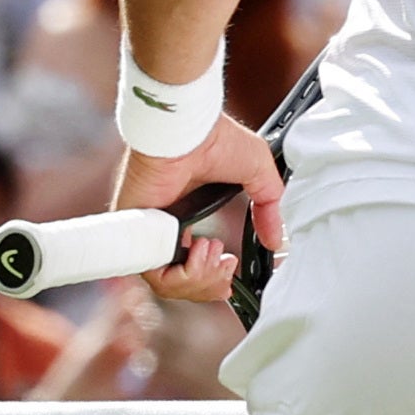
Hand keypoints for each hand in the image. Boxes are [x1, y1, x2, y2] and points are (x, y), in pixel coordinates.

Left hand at [113, 111, 287, 305]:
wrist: (191, 131)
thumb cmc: (216, 140)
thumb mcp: (257, 174)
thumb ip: (267, 209)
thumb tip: (276, 240)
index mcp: (186, 214)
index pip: (192, 263)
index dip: (213, 275)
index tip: (232, 270)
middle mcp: (164, 226)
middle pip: (182, 281)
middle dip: (212, 284)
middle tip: (228, 266)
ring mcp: (149, 232)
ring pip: (169, 283)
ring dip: (202, 279)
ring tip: (218, 257)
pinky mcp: (138, 235)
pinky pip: (156, 275)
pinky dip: (185, 275)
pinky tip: (203, 251)